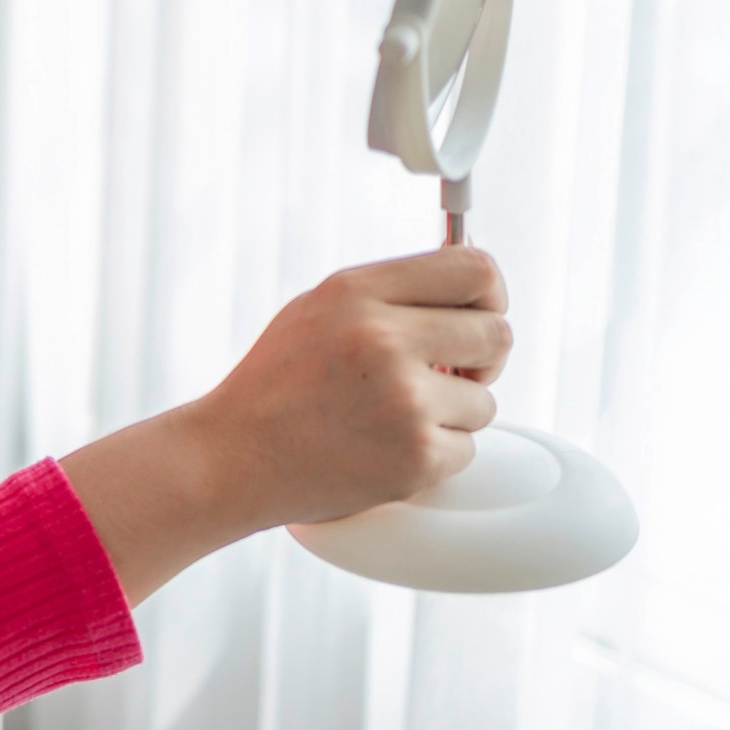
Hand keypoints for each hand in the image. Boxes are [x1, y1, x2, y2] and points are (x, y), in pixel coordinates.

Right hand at [59, 247, 513, 604]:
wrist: (232, 459)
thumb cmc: (273, 387)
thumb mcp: (315, 311)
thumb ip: (387, 295)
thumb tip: (469, 294)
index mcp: (356, 293)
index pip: (473, 270)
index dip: (490, 294)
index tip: (480, 315)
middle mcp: (382, 339)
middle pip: (497, 334)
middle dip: (482, 359)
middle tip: (451, 374)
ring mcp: (403, 400)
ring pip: (485, 401)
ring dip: (451, 414)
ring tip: (391, 419)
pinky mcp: (416, 456)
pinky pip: (466, 449)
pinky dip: (434, 454)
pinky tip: (384, 449)